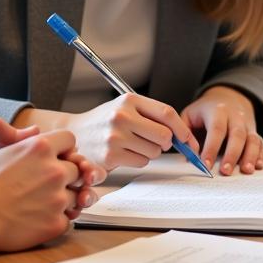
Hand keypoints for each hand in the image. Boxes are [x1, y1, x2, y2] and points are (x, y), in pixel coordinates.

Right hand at [0, 117, 103, 250]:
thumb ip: (18, 136)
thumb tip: (35, 129)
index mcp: (41, 147)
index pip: (69, 140)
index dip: (62, 150)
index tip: (53, 159)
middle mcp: (54, 170)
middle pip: (76, 169)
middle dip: (63, 176)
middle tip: (43, 186)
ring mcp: (57, 198)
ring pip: (75, 196)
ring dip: (61, 200)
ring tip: (38, 204)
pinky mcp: (55, 223)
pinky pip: (68, 220)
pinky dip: (56, 221)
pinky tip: (39, 220)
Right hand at [63, 94, 198, 170]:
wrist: (74, 132)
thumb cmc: (104, 121)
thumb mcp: (124, 107)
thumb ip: (150, 115)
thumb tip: (181, 134)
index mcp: (129, 100)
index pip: (166, 113)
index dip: (182, 128)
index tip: (188, 138)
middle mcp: (122, 116)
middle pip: (164, 135)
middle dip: (166, 142)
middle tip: (157, 142)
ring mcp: (115, 136)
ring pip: (154, 151)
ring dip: (150, 152)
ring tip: (134, 145)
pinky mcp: (111, 155)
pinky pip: (141, 162)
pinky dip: (138, 160)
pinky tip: (125, 153)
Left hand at [181, 86, 262, 174]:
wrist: (227, 97)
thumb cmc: (204, 111)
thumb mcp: (189, 114)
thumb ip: (185, 133)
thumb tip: (189, 154)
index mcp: (217, 111)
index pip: (216, 129)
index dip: (211, 147)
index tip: (205, 164)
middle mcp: (235, 116)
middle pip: (237, 135)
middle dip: (232, 155)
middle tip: (225, 172)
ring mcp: (247, 124)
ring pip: (252, 139)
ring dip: (250, 156)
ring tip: (246, 171)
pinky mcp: (254, 131)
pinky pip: (260, 143)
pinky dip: (260, 155)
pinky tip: (257, 166)